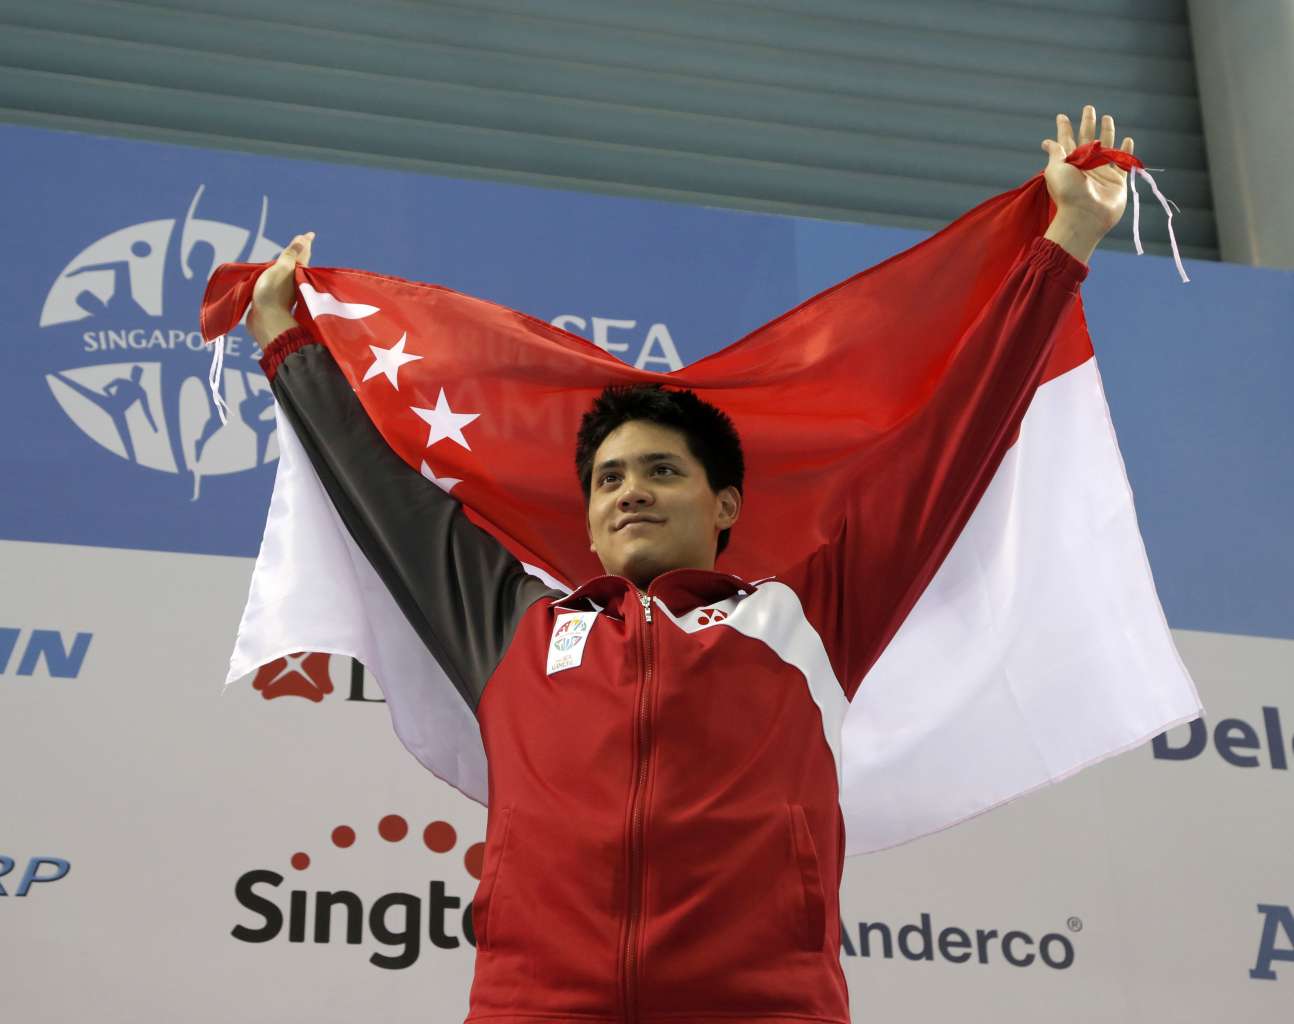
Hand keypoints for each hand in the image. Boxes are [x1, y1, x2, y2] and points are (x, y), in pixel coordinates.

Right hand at [248, 231, 313, 347]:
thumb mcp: (282, 268)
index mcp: (297, 272)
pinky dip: (280, 276)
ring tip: (289, 258)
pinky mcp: (275, 299)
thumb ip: (291, 255)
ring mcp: (285, 291)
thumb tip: (304, 240)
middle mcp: (294, 280)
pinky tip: (278, 277)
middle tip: (302, 243)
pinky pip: (280, 283)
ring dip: (289, 264)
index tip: (310, 234)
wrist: (266, 320)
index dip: (304, 243)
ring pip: (289, 273)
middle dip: (299, 253)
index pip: (303, 253)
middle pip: (298, 263)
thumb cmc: (273, 292)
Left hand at [1041, 106, 1132, 263]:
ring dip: (1107, 131)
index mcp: (1069, 162)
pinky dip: (1126, 151)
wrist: (1085, 216)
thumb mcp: (1055, 170)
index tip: (1061, 117)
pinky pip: (1123, 162)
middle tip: (1089, 108)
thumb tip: (1048, 142)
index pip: (1066, 140)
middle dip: (1088, 123)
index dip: (1064, 128)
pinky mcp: (1117, 181)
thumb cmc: (1067, 193)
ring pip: (1107, 146)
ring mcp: (1102, 172)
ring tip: (1107, 117)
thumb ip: (1056, 153)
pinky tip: (1127, 140)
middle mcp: (1085, 165)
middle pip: (1087, 138)